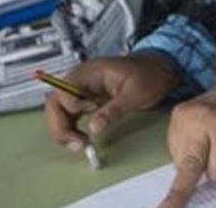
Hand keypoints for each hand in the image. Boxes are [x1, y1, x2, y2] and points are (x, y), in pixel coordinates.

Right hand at [44, 53, 179, 151]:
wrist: (160, 70)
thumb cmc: (149, 74)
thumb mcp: (136, 93)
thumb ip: (114, 110)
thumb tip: (94, 127)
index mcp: (90, 72)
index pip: (63, 91)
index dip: (71, 107)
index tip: (90, 116)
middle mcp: (81, 80)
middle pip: (55, 103)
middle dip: (60, 126)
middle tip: (76, 144)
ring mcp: (83, 90)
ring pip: (59, 111)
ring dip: (63, 130)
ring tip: (79, 145)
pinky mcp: (87, 100)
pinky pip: (70, 115)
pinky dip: (71, 128)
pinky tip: (81, 138)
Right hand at [159, 81, 215, 207]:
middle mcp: (198, 119)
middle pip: (190, 170)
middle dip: (191, 183)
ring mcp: (182, 117)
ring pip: (182, 165)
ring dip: (196, 163)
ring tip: (211, 143)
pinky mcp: (174, 118)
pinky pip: (175, 153)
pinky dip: (187, 154)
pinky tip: (201, 140)